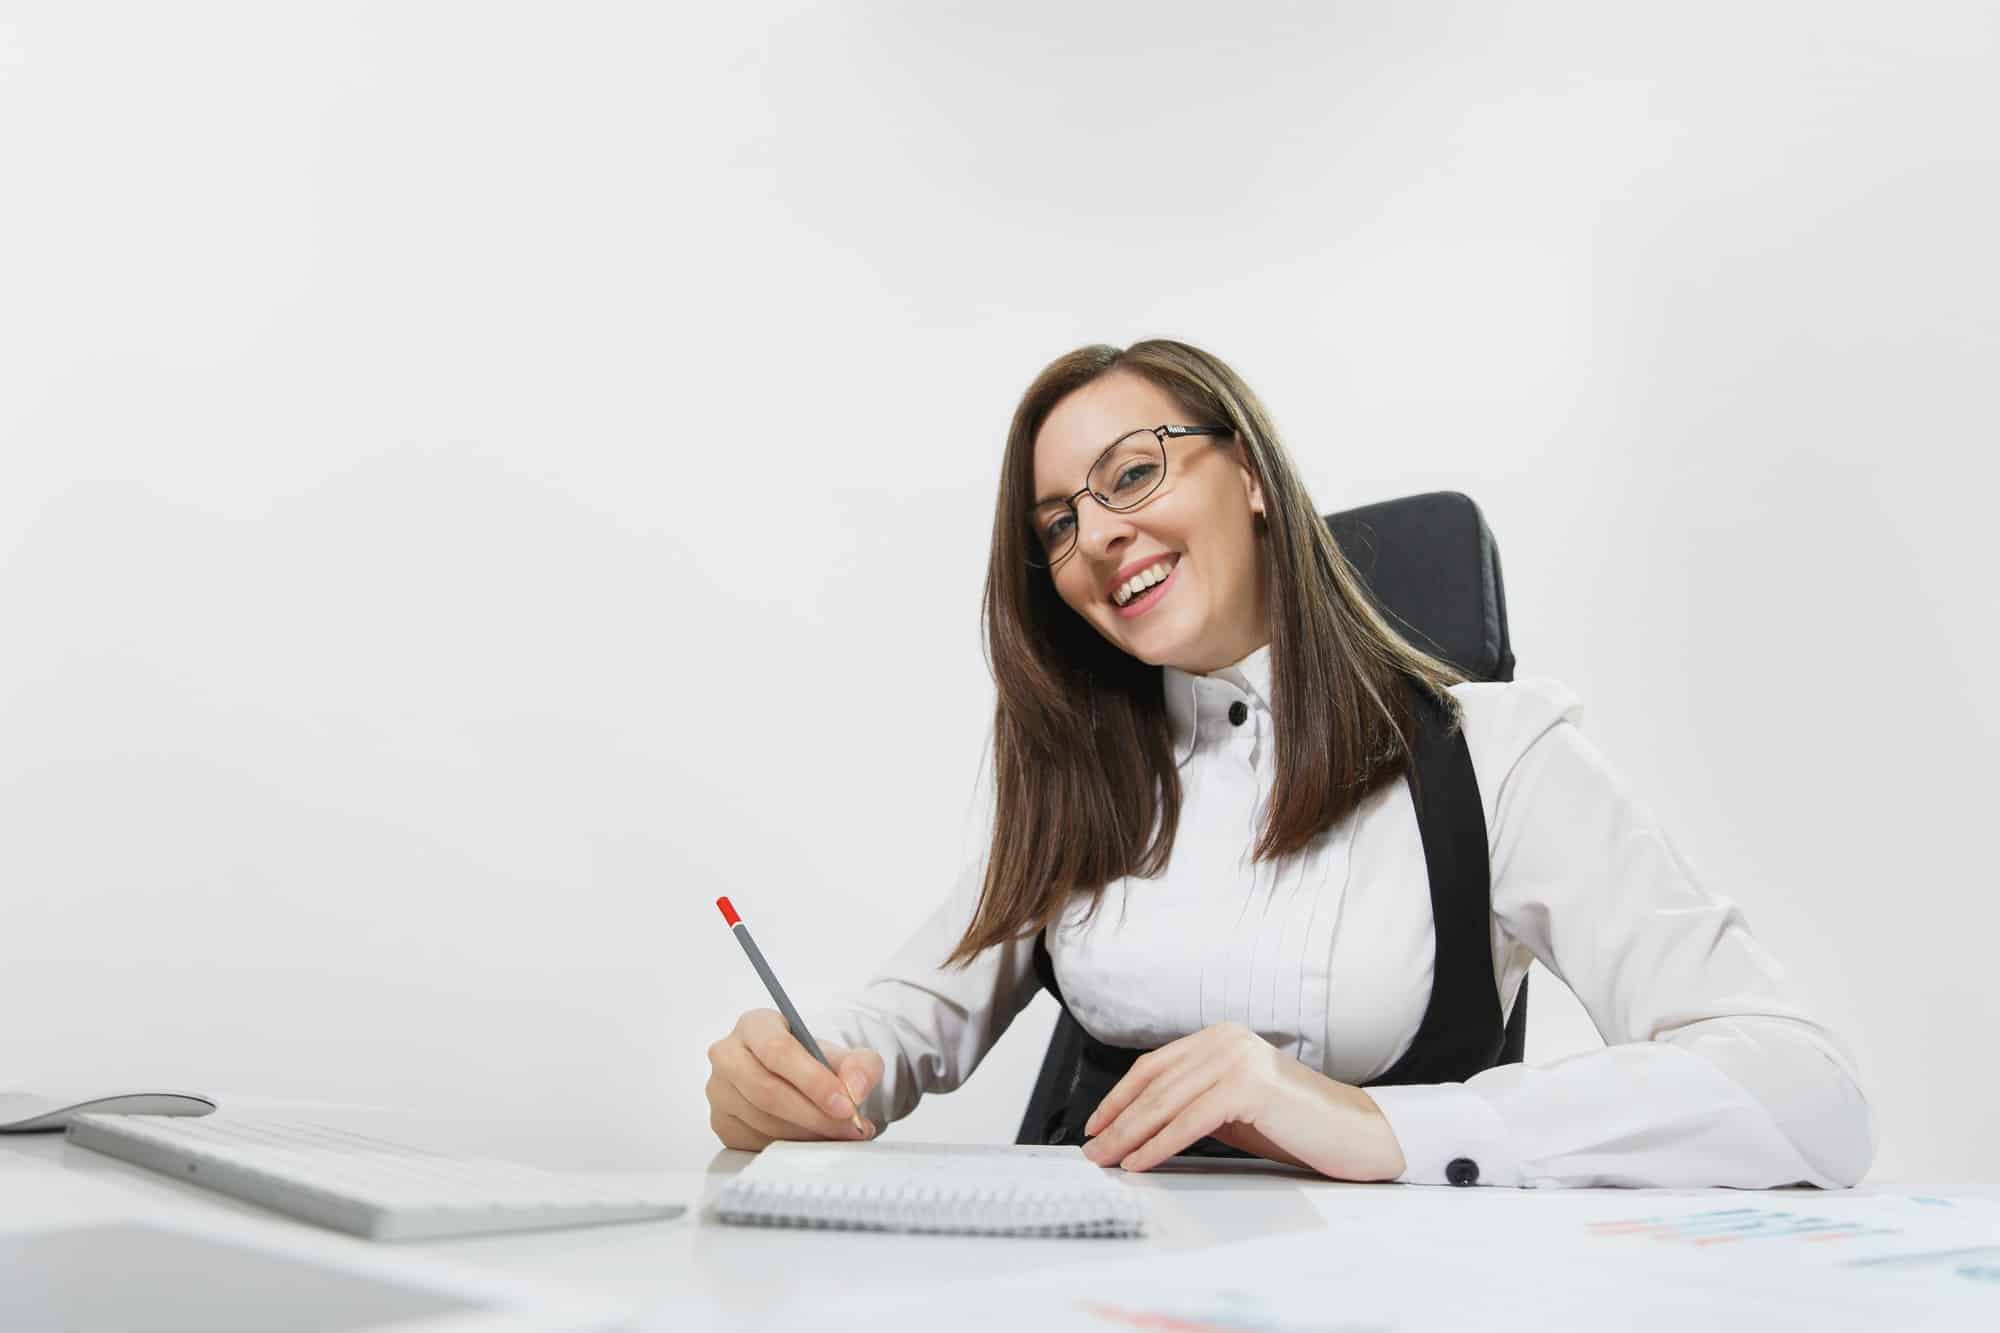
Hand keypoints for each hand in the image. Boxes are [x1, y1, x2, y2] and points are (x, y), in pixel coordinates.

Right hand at [705, 1008, 882, 1150]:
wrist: (798, 1081)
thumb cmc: (815, 1063)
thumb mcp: (846, 1054)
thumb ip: (860, 1065)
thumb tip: (855, 1089)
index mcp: (755, 1025)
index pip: (778, 1051)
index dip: (813, 1080)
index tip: (846, 1104)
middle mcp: (728, 1055)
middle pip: (766, 1090)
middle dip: (813, 1114)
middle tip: (848, 1127)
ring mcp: (720, 1091)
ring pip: (762, 1120)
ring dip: (806, 1133)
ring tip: (839, 1134)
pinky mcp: (722, 1123)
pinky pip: (755, 1141)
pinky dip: (790, 1146)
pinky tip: (814, 1139)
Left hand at [1079, 1021, 1406, 1179]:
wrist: (1356, 1134)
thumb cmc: (1295, 1126)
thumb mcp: (1233, 1109)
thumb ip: (1193, 1104)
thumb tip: (1138, 1127)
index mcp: (1220, 1037)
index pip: (1155, 1066)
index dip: (1119, 1096)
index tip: (1095, 1124)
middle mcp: (1227, 1039)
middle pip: (1155, 1084)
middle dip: (1117, 1121)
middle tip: (1091, 1150)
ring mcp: (1239, 1058)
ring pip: (1167, 1101)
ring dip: (1129, 1135)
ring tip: (1106, 1160)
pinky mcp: (1251, 1084)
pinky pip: (1191, 1120)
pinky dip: (1160, 1144)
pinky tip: (1141, 1162)